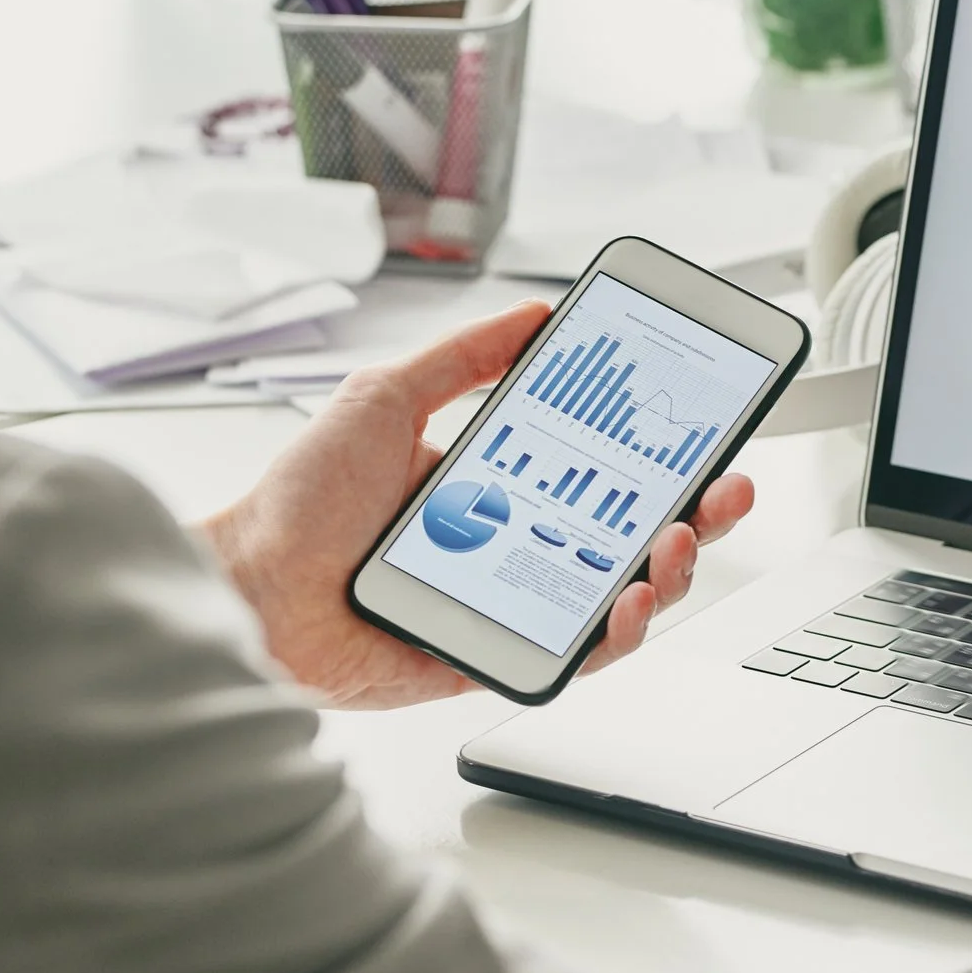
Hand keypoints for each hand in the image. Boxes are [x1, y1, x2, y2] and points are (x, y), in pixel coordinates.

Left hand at [200, 301, 755, 709]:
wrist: (247, 586)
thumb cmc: (297, 502)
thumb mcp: (386, 397)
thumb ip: (461, 358)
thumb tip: (531, 316)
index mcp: (499, 485)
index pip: (601, 468)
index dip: (659, 453)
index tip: (700, 425)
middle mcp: (515, 545)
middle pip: (632, 533)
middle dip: (697, 512)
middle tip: (724, 488)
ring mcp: (510, 603)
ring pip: (620, 595)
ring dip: (669, 569)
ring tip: (679, 540)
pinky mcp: (494, 656)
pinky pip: (574, 653)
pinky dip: (615, 631)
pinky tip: (630, 601)